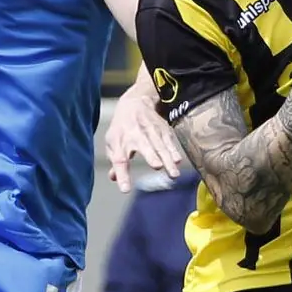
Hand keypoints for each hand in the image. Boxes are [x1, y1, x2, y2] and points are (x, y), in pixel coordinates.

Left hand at [107, 74, 185, 191]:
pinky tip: (178, 161)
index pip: (119, 159)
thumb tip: (113, 178)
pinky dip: (174, 151)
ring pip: (160, 145)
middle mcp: (134, 134)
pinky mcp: (162, 129)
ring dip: (167, 159)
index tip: (125, 189)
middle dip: (151, 155)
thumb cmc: (122, 128)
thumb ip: (114, 160)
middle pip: (144, 146)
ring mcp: (150, 130)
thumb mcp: (113, 141)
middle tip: (157, 166)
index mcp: (119, 140)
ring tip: (173, 174)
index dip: (122, 175)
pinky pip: (169, 141)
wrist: (135, 102)